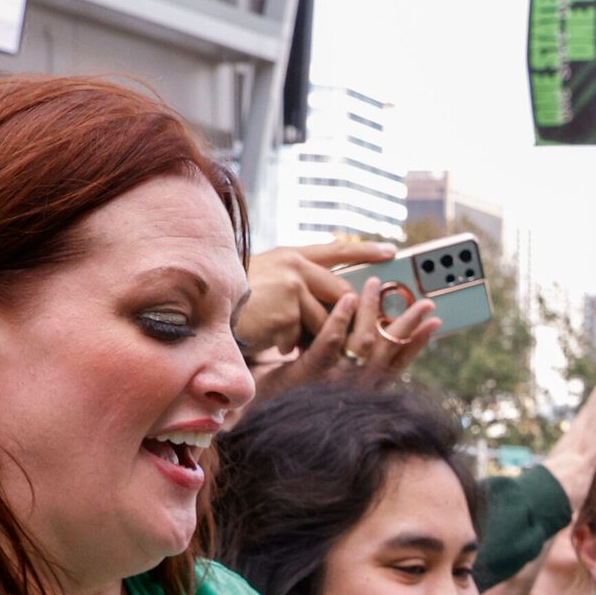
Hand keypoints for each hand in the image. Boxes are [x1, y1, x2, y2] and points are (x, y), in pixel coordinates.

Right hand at [239, 238, 392, 357]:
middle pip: (343, 293)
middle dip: (343, 318)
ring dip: (309, 335)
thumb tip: (340, 302)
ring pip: (326, 319)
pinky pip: (304, 335)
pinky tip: (271, 339)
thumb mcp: (270, 281)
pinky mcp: (287, 308)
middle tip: (340, 334)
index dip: (365, 251)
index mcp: (292, 256)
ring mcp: (292, 285)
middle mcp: (295, 265)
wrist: (204, 311)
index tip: (391, 252)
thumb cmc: (237, 302)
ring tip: (284, 336)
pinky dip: (289, 344)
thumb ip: (301, 284)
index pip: (337, 250)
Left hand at [258, 276, 439, 395]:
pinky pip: (328, 345)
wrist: (257, 418)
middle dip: (409, 325)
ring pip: (362, 344)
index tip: (435, 321)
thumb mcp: (325, 376)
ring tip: (373, 283)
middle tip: (424, 301)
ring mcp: (332, 381)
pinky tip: (345, 299)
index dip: (418, 342)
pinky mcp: (308, 375)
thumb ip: (345, 358)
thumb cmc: (289, 394)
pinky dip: (339, 321)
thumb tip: (363, 328)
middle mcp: (353, 386)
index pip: (398, 362)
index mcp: (361, 386)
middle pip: (388, 352)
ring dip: (371, 311)